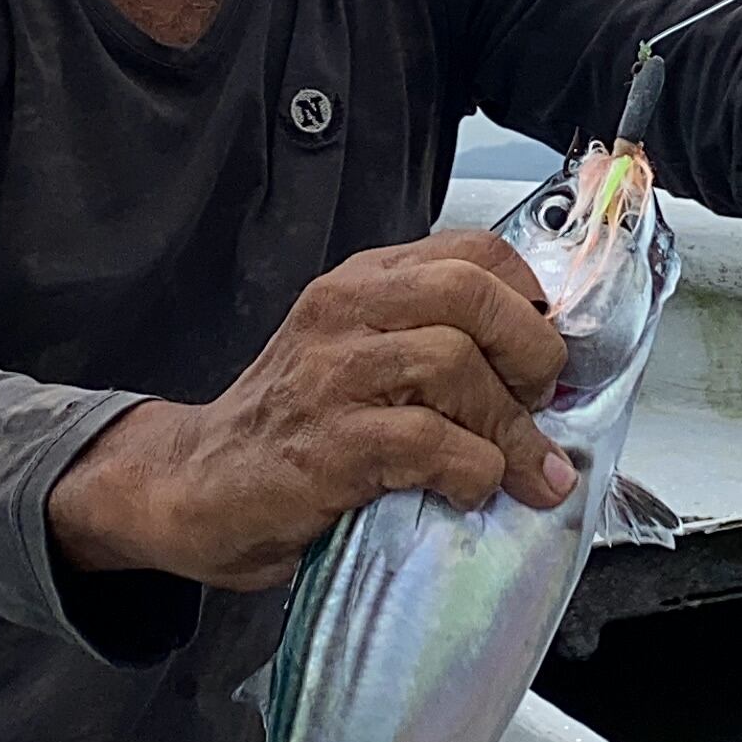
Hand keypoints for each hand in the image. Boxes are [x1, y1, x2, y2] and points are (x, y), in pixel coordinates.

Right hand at [46, 230, 574, 590]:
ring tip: (519, 466)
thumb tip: (546, 379)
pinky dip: (473, 470)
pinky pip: (428, 441)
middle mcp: (345, 313)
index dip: (532, 300)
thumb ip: (436, 349)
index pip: (475, 251)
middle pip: (473, 293)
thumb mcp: (361, 361)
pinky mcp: (327, 445)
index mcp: (362, 284)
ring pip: (455, 363)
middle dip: (532, 351)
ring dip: (510, 426)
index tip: (545, 353)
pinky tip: (470, 490)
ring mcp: (331, 376)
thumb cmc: (291, 429)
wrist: (194, 486)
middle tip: (542, 404)